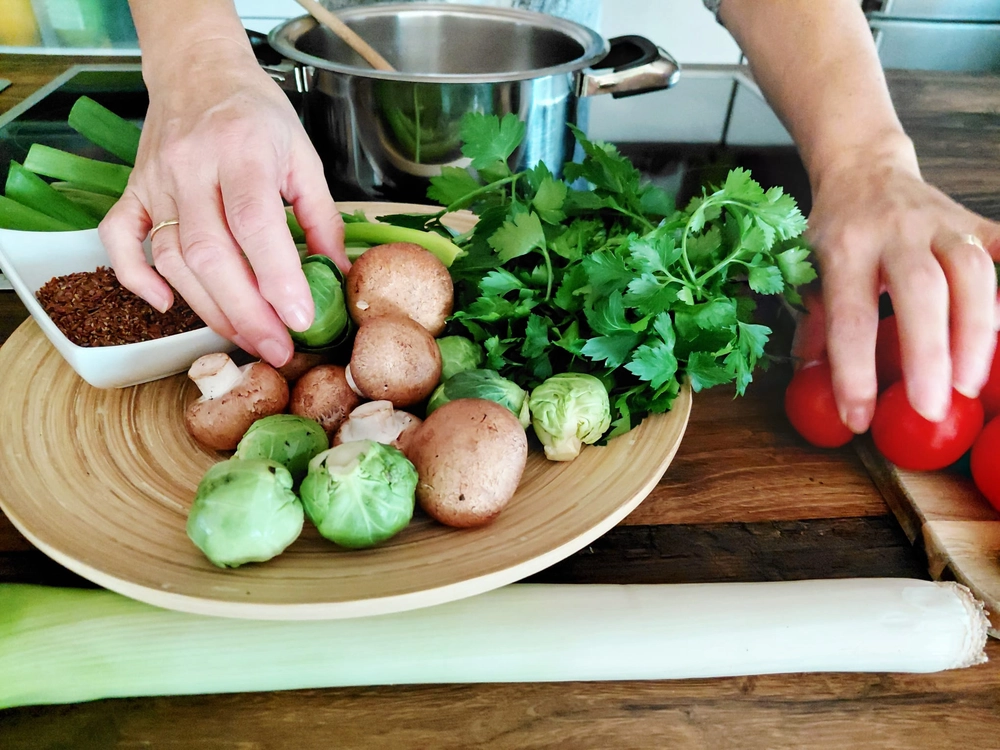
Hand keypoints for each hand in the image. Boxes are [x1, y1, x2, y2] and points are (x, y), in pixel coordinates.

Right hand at [99, 38, 348, 366]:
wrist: (199, 71)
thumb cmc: (258, 116)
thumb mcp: (304, 157)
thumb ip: (322, 218)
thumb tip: (336, 276)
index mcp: (242, 149)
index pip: (255, 222)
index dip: (277, 277)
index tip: (300, 319)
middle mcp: (191, 165)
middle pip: (210, 252)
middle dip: (246, 311)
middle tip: (277, 349)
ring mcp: (156, 180)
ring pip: (172, 257)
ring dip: (208, 308)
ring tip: (246, 338)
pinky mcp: (133, 190)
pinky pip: (119, 239)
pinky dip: (136, 277)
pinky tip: (167, 304)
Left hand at [792, 134, 999, 432]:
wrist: (864, 170)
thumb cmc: (836, 233)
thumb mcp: (806, 270)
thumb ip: (814, 324)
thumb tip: (814, 384)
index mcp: (844, 249)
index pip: (849, 316)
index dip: (854, 371)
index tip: (859, 418)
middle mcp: (894, 232)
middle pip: (921, 290)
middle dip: (929, 353)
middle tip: (931, 408)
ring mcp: (941, 223)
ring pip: (973, 270)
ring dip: (978, 331)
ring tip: (969, 385)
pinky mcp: (974, 222)